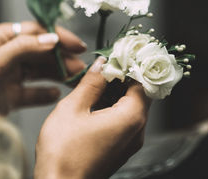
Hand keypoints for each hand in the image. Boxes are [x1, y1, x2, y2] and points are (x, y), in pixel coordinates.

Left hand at [0, 21, 86, 114]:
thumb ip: (24, 48)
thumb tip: (52, 39)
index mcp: (0, 38)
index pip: (35, 32)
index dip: (58, 37)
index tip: (77, 45)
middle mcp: (7, 54)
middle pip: (41, 51)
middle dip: (62, 58)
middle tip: (80, 67)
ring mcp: (10, 74)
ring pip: (40, 71)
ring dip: (58, 74)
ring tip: (75, 80)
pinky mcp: (11, 94)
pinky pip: (33, 91)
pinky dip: (45, 93)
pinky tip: (55, 94)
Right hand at [35, 57, 150, 178]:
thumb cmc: (63, 152)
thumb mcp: (73, 108)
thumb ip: (91, 83)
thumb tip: (103, 64)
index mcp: (131, 118)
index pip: (143, 81)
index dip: (131, 65)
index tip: (117, 54)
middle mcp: (137, 131)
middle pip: (139, 94)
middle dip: (121, 77)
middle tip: (101, 66)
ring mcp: (130, 142)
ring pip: (130, 107)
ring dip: (115, 92)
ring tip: (93, 83)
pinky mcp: (120, 149)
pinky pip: (123, 121)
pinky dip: (112, 107)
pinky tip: (92, 103)